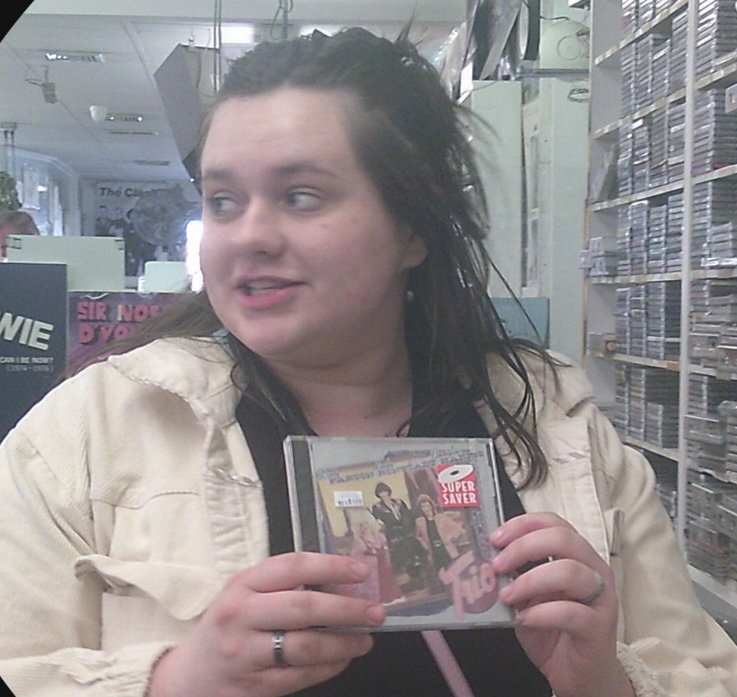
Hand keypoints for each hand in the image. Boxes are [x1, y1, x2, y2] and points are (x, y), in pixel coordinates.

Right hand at [148, 552, 385, 696]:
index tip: (363, 569)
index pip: (293, 566)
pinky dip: (329, 668)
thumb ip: (283, 582)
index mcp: (242, 584)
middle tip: (375, 611)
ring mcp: (245, 655)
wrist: (190, 675)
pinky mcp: (254, 687)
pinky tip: (343, 659)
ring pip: (305, 648)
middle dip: (346, 610)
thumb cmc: (229, 623)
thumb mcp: (245, 592)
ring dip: (343, 644)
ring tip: (365, 639)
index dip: (332, 566)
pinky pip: (300, 677)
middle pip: (303, 608)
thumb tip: (340, 580)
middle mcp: (241, 616)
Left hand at [490, 513, 633, 696]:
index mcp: (576, 555)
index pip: (553, 522)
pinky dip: (541, 613)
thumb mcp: (528, 597)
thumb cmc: (553, 631)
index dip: (522, 525)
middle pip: (562, 539)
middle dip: (523, 547)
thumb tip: (486, 560)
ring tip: (507, 596)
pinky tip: (524, 619)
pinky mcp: (600, 627)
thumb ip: (515, 576)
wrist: (578, 676)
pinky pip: (571, 613)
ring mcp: (601, 597)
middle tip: (497, 565)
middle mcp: (593, 569)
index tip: (495, 538)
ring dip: (530, 581)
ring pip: (570, 571)